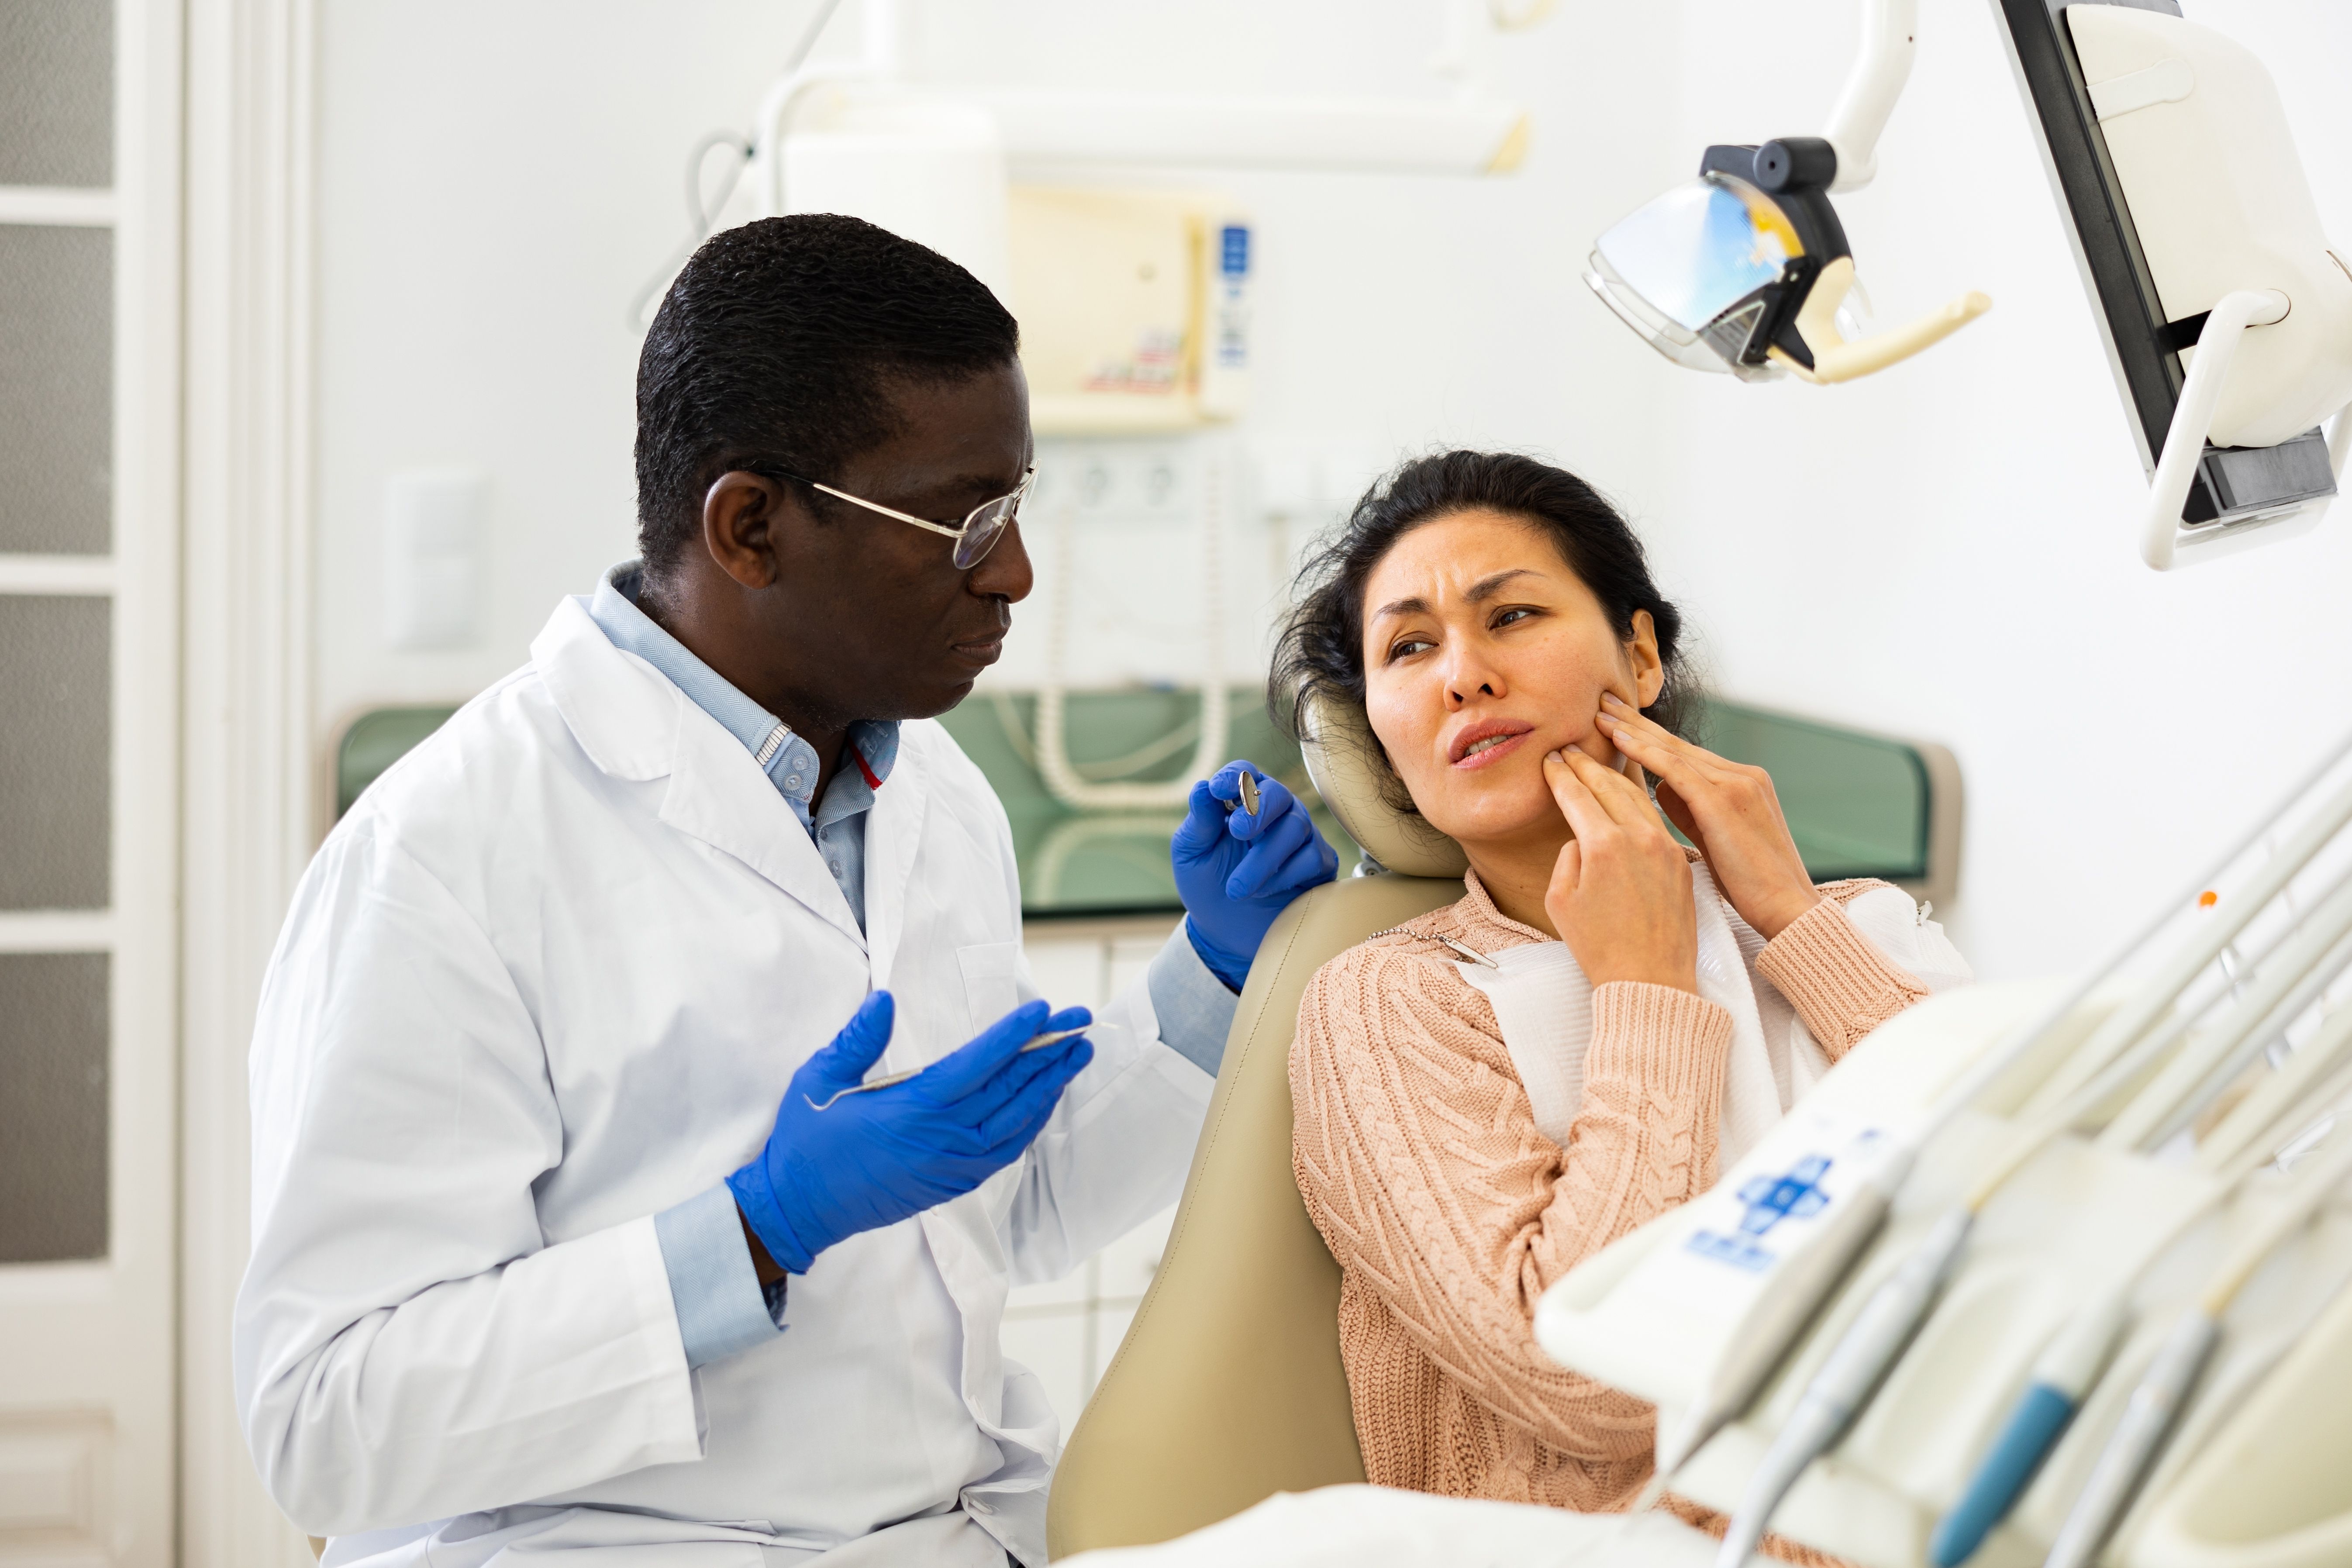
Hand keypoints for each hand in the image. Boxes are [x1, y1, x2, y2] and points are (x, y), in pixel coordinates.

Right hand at [727, 992, 1093, 1272]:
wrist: (801, 1209)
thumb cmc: (807, 1142)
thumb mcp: (819, 1080)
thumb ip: (858, 1039)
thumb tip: (886, 1000)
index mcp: (912, 1109)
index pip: (977, 1065)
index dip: (1013, 1037)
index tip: (1043, 1011)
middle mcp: (942, 1139)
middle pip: (1009, 1089)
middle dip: (1049, 1052)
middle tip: (1080, 1021)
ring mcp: (953, 1165)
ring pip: (1016, 1121)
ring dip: (1049, 1086)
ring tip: (1076, 1054)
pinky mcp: (954, 1183)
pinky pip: (1006, 1150)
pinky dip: (1031, 1123)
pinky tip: (1044, 1100)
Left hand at [1171, 760, 1339, 989]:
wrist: (1227, 934)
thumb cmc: (1206, 886)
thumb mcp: (1192, 855)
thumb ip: (1199, 823)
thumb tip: (1201, 787)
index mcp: (1242, 801)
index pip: (1245, 773)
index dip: (1235, 776)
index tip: (1219, 790)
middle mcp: (1276, 812)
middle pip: (1279, 794)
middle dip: (1258, 811)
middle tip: (1236, 833)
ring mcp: (1301, 837)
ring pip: (1295, 828)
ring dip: (1263, 858)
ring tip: (1236, 888)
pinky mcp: (1319, 864)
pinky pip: (1313, 858)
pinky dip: (1286, 876)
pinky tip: (1264, 892)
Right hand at [1541, 745, 1698, 991]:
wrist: (1651, 981)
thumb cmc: (1600, 949)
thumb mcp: (1561, 902)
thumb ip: (1567, 858)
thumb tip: (1581, 837)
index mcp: (1602, 845)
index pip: (1576, 794)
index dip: (1561, 774)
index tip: (1551, 759)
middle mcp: (1638, 837)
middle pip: (1608, 785)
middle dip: (1585, 765)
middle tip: (1569, 749)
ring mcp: (1665, 847)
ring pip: (1638, 797)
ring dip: (1615, 776)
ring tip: (1598, 763)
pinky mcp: (1681, 862)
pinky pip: (1658, 820)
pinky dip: (1640, 802)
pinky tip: (1632, 796)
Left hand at [1593, 692, 1819, 938]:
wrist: (1787, 908)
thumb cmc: (1751, 885)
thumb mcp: (1717, 839)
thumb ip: (1692, 810)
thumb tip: (1660, 790)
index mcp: (1742, 783)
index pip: (1685, 754)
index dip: (1649, 737)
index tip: (1617, 721)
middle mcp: (1741, 775)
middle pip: (1677, 744)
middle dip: (1637, 722)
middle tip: (1602, 701)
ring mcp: (1736, 783)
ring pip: (1673, 749)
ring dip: (1633, 730)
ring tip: (1600, 713)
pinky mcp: (1724, 800)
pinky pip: (1676, 768)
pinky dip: (1645, 752)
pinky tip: (1619, 740)